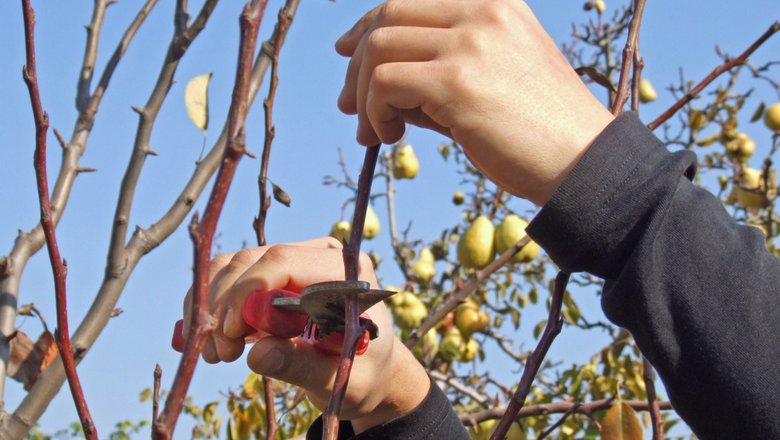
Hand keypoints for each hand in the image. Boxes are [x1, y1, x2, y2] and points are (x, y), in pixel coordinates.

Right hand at [181, 237, 429, 432]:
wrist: (369, 371)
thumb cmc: (363, 373)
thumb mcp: (340, 378)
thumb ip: (302, 366)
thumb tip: (258, 356)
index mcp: (345, 271)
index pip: (284, 260)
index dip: (248, 291)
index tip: (232, 333)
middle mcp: (317, 255)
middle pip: (252, 261)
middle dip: (225, 306)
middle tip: (221, 353)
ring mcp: (293, 261)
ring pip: (233, 267)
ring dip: (212, 308)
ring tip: (217, 354)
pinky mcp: (272, 275)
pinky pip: (228, 279)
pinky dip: (210, 308)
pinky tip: (210, 342)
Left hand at [336, 0, 614, 204]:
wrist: (583, 164)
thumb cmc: (538, 132)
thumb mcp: (493, 79)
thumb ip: (439, 69)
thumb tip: (372, 83)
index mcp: (493, 4)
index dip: (369, 23)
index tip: (349, 53)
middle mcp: (482, 10)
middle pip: (387, 15)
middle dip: (357, 62)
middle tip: (349, 106)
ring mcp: (470, 43)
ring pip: (378, 47)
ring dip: (363, 94)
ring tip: (374, 133)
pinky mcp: (457, 82)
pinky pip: (385, 84)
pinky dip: (374, 112)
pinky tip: (390, 137)